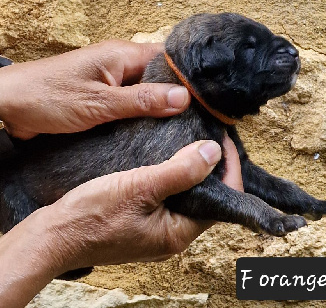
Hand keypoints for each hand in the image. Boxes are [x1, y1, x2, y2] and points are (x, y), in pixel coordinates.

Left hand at [0, 40, 189, 139]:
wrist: (7, 106)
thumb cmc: (48, 97)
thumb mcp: (98, 103)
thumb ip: (140, 101)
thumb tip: (183, 97)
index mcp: (122, 55)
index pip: (167, 58)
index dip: (188, 76)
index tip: (207, 100)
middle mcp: (120, 64)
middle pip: (159, 76)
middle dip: (177, 95)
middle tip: (200, 119)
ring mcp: (112, 82)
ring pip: (146, 92)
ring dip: (160, 108)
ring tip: (184, 128)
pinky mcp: (103, 98)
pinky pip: (131, 104)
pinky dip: (143, 116)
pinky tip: (154, 132)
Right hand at [43, 138, 241, 269]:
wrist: (53, 235)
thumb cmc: (92, 215)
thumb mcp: (140, 187)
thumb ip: (181, 171)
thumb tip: (214, 152)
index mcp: (178, 233)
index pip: (222, 201)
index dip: (228, 167)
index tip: (222, 138)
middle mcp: (172, 234)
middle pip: (208, 197)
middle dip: (213, 166)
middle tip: (210, 135)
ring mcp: (157, 228)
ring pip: (188, 194)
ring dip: (193, 168)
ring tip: (193, 140)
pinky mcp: (143, 220)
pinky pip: (170, 195)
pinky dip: (175, 174)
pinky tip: (169, 156)